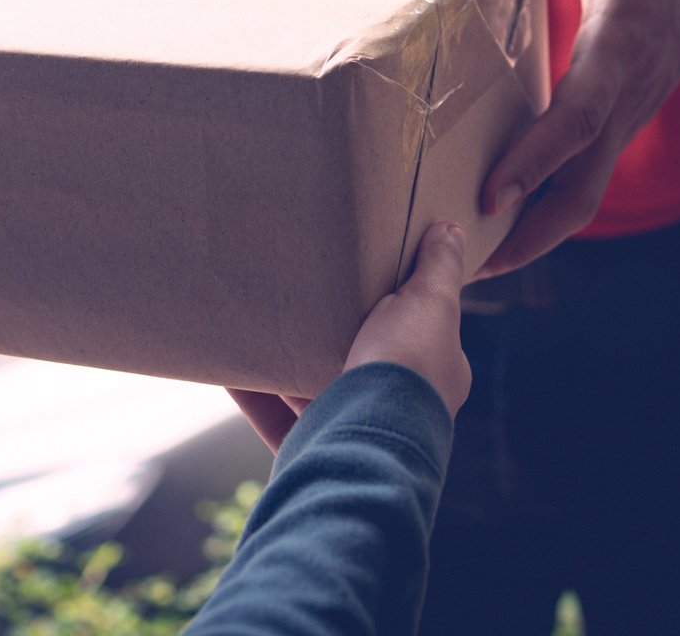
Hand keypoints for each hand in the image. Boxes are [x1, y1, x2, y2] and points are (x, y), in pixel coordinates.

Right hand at [230, 222, 471, 452]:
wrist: (369, 443)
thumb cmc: (408, 370)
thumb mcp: (432, 305)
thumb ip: (439, 269)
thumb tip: (452, 230)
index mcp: (430, 375)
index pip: (414, 331)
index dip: (393, 301)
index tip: (361, 273)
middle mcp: (395, 407)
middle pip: (357, 360)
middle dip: (328, 333)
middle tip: (300, 294)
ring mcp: (351, 430)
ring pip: (311, 390)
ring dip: (284, 363)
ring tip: (256, 323)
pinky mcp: (310, 450)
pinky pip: (272, 417)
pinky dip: (249, 392)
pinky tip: (227, 368)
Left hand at [470, 0, 679, 277]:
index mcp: (620, 49)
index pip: (578, 115)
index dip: (536, 156)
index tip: (491, 192)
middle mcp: (623, 101)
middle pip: (581, 188)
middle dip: (528, 232)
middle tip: (464, 265)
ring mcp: (620, 126)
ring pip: (582, 202)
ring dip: (530, 240)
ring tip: (466, 271)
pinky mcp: (611, 136)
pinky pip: (578, 188)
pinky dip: (538, 219)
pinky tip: (490, 236)